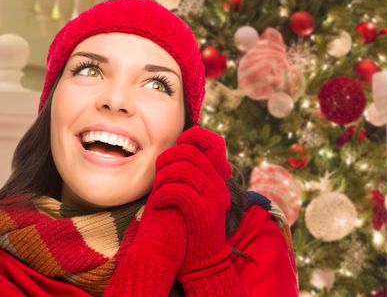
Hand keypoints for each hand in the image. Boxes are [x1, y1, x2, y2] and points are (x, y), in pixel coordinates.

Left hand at [150, 127, 232, 281]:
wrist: (201, 261)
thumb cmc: (188, 225)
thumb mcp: (194, 195)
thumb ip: (189, 174)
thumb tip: (173, 152)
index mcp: (216, 177)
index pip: (215, 142)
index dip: (194, 136)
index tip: (177, 145)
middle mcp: (218, 183)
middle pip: (190, 152)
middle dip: (167, 158)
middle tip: (159, 173)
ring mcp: (212, 197)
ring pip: (183, 169)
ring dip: (162, 178)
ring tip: (158, 191)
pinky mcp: (203, 212)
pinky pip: (178, 190)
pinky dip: (162, 194)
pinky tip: (158, 204)